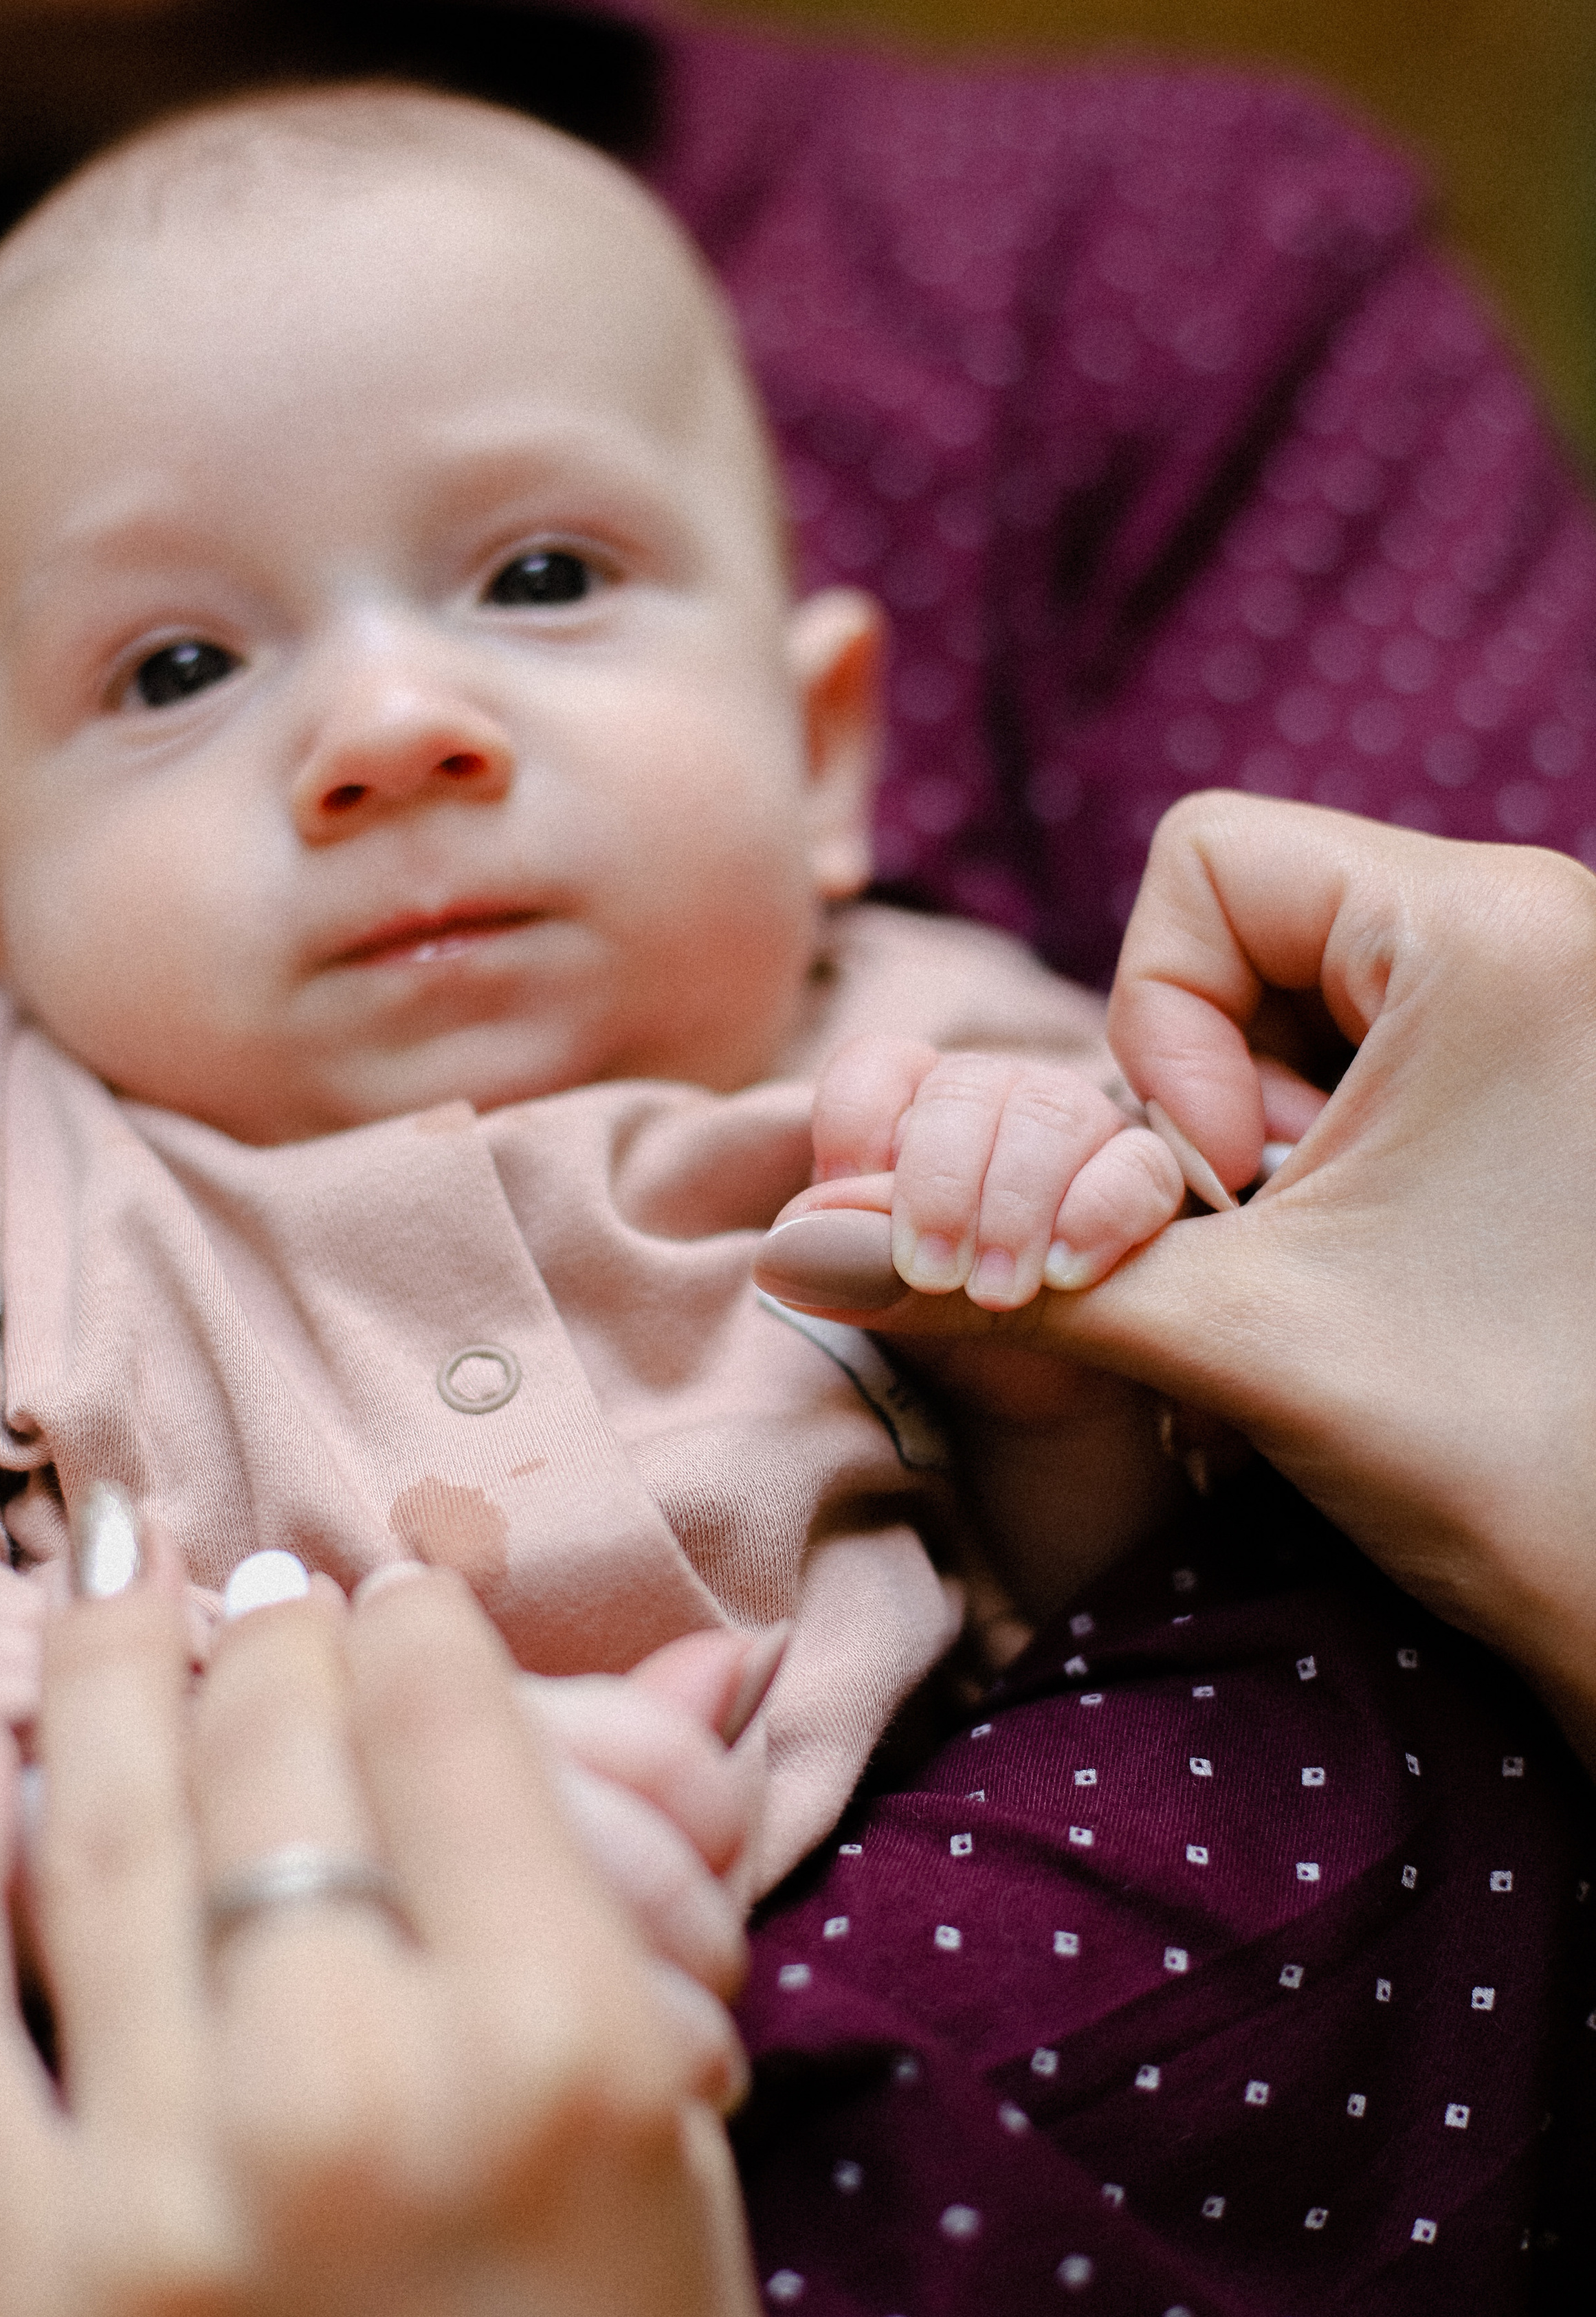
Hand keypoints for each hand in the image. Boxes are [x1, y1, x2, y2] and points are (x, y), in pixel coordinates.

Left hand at [0, 1552, 810, 2316]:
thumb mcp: (675, 2134)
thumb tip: (613, 1668)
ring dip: (103, 1671)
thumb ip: (598, 1892)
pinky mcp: (34, 2297)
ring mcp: (168, 2199)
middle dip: (272, 1628)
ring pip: (105, 1840)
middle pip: (277, 1750)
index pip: (440, 1718)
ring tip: (109, 1572)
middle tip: (264, 1578)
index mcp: (556, 2049)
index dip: (408, 1613)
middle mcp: (357, 2095)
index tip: (390, 1588)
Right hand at [768, 792, 1595, 1750]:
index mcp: (1493, 924)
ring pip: (1301, 1000)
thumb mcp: (1222, 1337)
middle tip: (1289, 1236)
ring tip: (1340, 1266)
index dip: (1162, 1027)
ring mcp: (1568, 1006)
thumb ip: (979, 1280)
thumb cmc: (1498, 1457)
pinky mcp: (1565, 1083)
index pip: (1204, 859)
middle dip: (1214, 1095)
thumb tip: (797, 1252)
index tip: (1240, 1182)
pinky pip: (1379, 1054)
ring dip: (1263, 1141)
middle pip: (1250, 924)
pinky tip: (1378, 1273)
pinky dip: (1329, 1158)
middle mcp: (1551, 927)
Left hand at [806, 1032, 1182, 1304]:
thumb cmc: (948, 1320)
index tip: (852, 1197)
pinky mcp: (1149, 1175)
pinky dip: (1101, 1213)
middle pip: (963, 1088)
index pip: (877, 1068)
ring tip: (997, 1289)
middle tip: (929, 1270)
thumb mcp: (887, 1296)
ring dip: (1014, 1205)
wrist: (1051, 1388)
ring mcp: (1081, 1128)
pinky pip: (1139, 1166)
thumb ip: (848, 1264)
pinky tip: (1069, 1272)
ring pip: (1051, 1114)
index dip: (857, 1122)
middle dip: (938, 1182)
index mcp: (913, 1111)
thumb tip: (784, 1253)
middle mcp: (996, 1100)